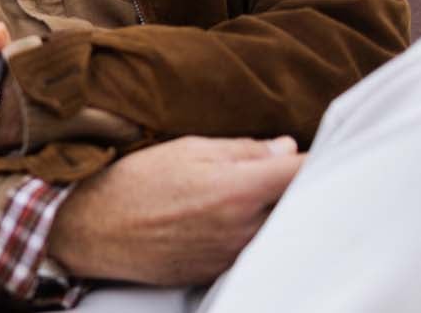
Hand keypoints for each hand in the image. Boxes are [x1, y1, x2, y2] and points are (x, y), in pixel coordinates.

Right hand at [47, 135, 303, 286]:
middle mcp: (245, 228)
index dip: (320, 158)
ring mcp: (236, 255)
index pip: (303, 172)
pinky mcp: (222, 272)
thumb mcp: (186, 149)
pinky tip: (235, 218)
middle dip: (298, 186)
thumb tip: (284, 148)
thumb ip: (242, 150)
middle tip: (291, 169)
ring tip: (259, 193)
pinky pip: (255, 250)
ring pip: (279, 230)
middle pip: (298, 206)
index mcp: (239, 189)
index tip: (326, 148)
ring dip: (278, 212)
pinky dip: (256, 233)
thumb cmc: (135, 183)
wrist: (94, 231)